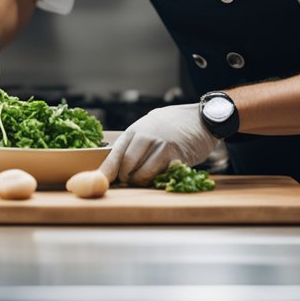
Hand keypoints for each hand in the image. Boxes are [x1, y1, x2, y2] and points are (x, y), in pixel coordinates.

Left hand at [99, 104, 217, 185]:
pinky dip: (156, 180)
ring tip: (144, 179)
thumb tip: (116, 166)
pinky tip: (160, 176)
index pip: (115, 153)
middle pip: (126, 164)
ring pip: (141, 172)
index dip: (106, 170)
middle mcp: (145, 135)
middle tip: (128, 181)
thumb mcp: (149, 127)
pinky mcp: (176, 155)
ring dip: (139, 181)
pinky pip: (159, 174)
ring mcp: (161, 144)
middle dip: (124, 178)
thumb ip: (135, 144)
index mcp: (135, 129)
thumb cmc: (172, 126)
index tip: (98, 182)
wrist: (201, 118)